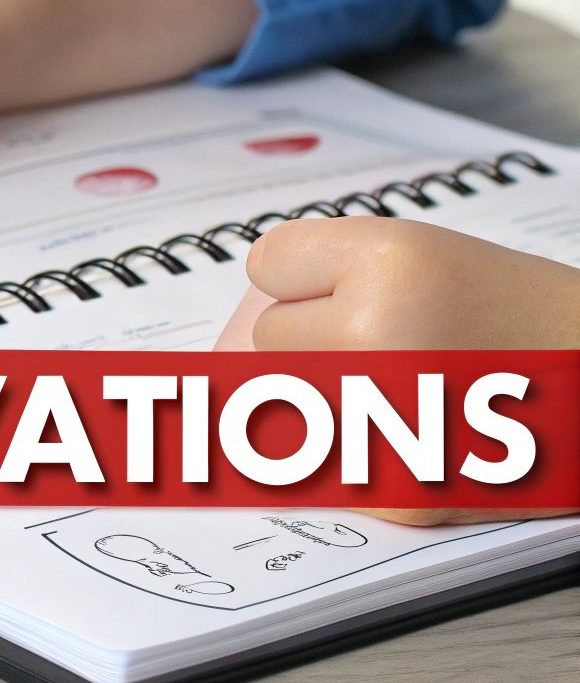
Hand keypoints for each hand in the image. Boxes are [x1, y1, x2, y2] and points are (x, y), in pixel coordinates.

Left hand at [236, 216, 579, 525]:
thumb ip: (326, 275)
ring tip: (411, 383)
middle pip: (268, 339)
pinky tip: (420, 434)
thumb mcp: (427, 254)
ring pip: (281, 405)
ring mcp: (385, 417)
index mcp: (389, 262)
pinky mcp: (395, 490)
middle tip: (399, 340)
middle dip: (317, 341)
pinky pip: (319, 466)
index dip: (309, 279)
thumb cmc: (518, 316)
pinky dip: (357, 456)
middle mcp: (380, 333)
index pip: (267, 264)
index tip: (348, 287)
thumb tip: (226, 337)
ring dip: (326, 399)